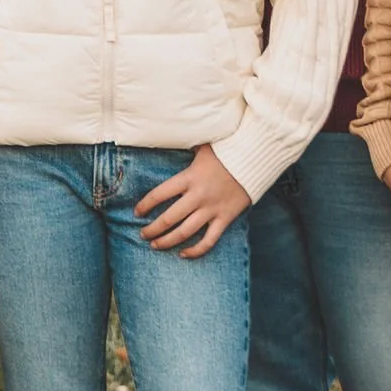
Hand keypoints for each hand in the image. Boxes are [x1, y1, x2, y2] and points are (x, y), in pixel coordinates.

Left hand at [133, 144, 253, 258]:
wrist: (253, 159)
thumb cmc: (225, 151)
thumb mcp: (201, 146)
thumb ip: (184, 145)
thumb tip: (168, 135)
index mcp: (189, 177)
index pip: (160, 194)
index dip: (145, 205)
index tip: (137, 212)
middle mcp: (198, 196)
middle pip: (169, 218)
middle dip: (152, 229)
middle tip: (143, 234)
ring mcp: (212, 209)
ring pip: (184, 232)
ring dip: (167, 241)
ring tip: (155, 245)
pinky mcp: (225, 218)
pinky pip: (209, 241)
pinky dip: (195, 250)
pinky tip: (183, 254)